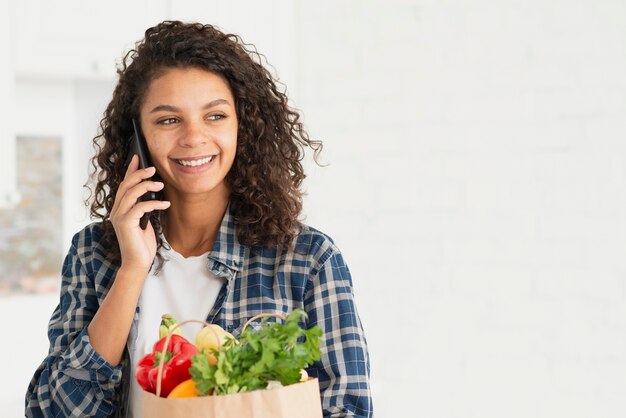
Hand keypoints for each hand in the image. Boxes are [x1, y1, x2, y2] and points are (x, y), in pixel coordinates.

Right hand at [110, 154, 170, 274]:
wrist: (138, 263)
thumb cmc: (142, 243)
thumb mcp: (144, 220)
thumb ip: (144, 207)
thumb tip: (153, 190)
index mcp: (120, 208)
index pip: (123, 184)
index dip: (130, 170)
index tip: (137, 157)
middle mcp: (116, 210)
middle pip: (126, 185)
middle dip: (139, 174)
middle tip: (153, 169)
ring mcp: (119, 217)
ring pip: (131, 193)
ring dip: (147, 186)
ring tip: (161, 185)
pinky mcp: (125, 224)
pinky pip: (140, 207)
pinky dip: (154, 203)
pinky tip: (165, 204)